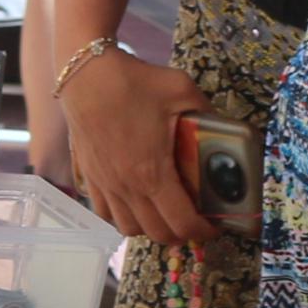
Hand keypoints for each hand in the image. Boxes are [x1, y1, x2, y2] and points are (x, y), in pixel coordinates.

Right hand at [63, 48, 217, 251]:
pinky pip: (105, 214)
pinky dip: (123, 217)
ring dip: (151, 229)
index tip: (214, 226)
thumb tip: (222, 123)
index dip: (203, 232)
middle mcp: (128, 188)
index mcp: (153, 173)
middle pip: (158, 233)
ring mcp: (105, 185)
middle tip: (195, 221)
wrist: (85, 74)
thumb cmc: (134, 82)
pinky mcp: (89, 177)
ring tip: (165, 214)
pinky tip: (134, 203)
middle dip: (182, 234)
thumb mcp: (182, 90)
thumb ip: (206, 111)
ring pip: (130, 229)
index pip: (182, 222)